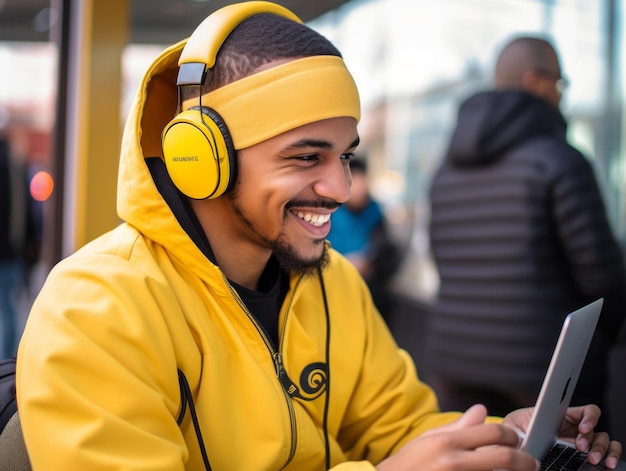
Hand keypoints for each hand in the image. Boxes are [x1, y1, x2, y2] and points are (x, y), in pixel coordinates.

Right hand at [376, 404, 538, 470]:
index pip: (492, 432)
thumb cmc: (407, 466)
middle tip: (532, 462)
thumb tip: (481, 410)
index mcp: (446, 442)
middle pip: (504, 457)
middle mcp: (453, 461)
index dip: (512, 436)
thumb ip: (457, 427)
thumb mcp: (427, 441)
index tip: (518, 441)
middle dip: (525, 460)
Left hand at [503, 404, 622, 468]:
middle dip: (593, 438)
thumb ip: (520, 427)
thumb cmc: (514, 433)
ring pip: (602, 440)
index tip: (583, 428)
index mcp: (560, 417)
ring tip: (594, 459)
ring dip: (602, 448)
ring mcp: (580, 442)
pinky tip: (605, 463)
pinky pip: (605, 452)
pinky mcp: (582, 455)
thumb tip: (521, 436)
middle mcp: (573, 428)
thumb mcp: (513, 427)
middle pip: (595, 427)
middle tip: (581, 448)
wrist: (513, 448)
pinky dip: (609, 455)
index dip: (588, 417)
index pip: (583, 411)